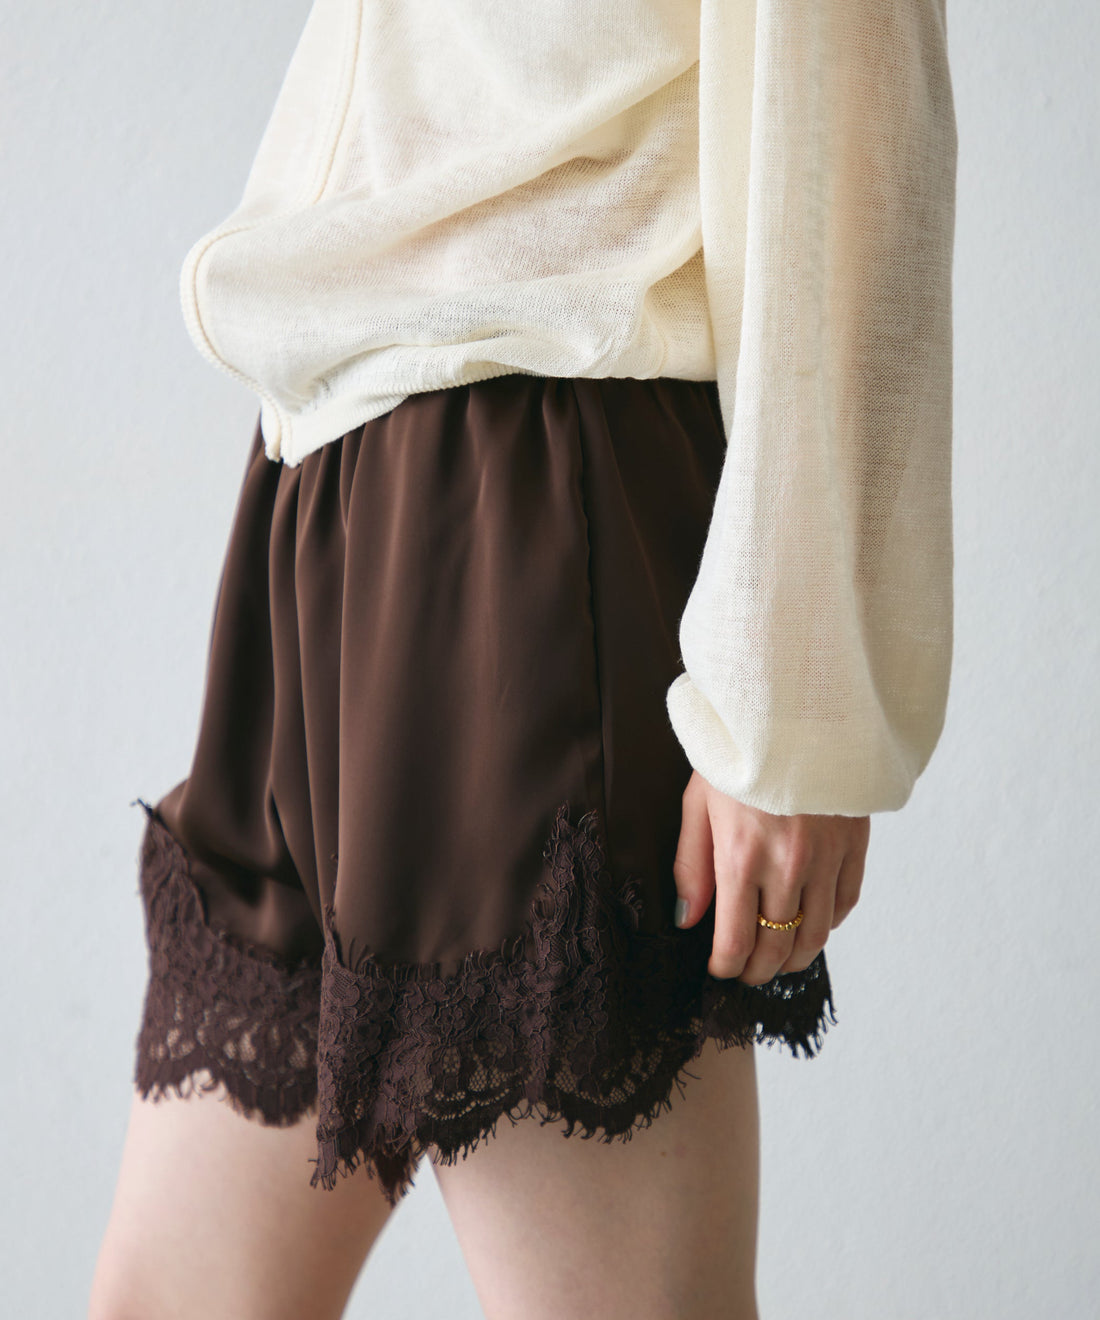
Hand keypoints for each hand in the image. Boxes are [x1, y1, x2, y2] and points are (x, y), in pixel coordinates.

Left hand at [671, 771, 869, 983]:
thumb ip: (692, 866)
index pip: (735, 941)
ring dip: (796, 958)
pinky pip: (845, 903)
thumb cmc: (738, 753)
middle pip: (776, 946)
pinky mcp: (854, 845)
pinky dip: (829, 923)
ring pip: (815, 935)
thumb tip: (688, 919)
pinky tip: (812, 923)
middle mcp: (786, 867)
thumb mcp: (698, 802)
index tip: (720, 969)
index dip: (726, 966)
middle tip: (748, 972)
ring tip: (780, 960)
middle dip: (758, 970)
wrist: (796, 710)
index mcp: (740, 858)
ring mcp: (825, 859)